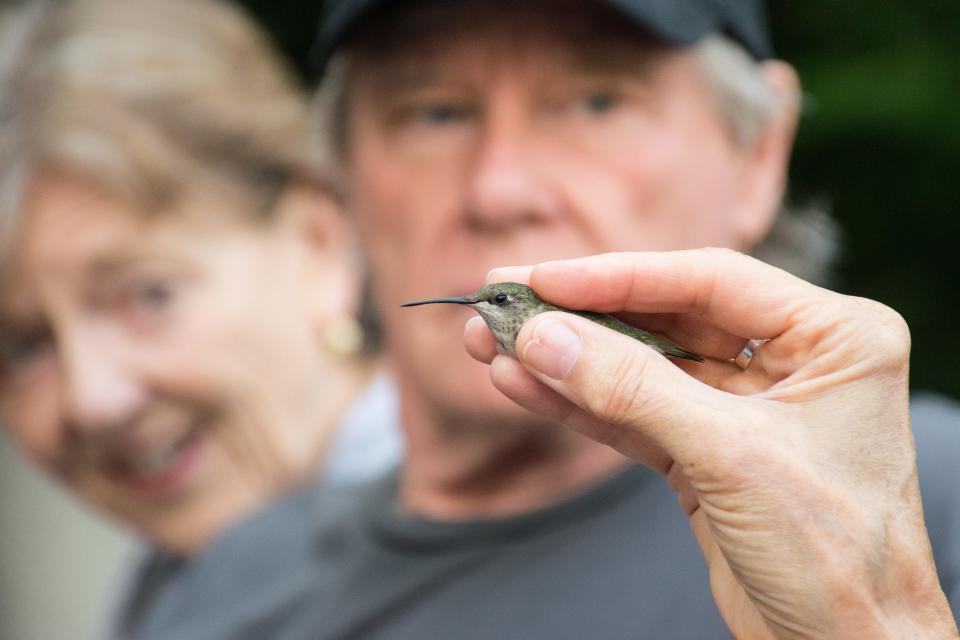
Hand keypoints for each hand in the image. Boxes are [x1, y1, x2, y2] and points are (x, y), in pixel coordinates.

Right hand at [464, 249, 956, 638]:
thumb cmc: (832, 555)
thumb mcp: (731, 457)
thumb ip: (632, 389)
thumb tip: (543, 337)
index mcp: (832, 335)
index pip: (709, 280)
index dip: (617, 277)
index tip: (542, 279)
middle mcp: (789, 359)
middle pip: (665, 316)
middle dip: (578, 314)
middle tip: (501, 298)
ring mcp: (742, 406)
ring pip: (639, 366)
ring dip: (564, 358)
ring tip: (491, 343)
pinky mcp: (705, 450)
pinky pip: (632, 414)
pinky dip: (576, 403)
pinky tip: (523, 383)